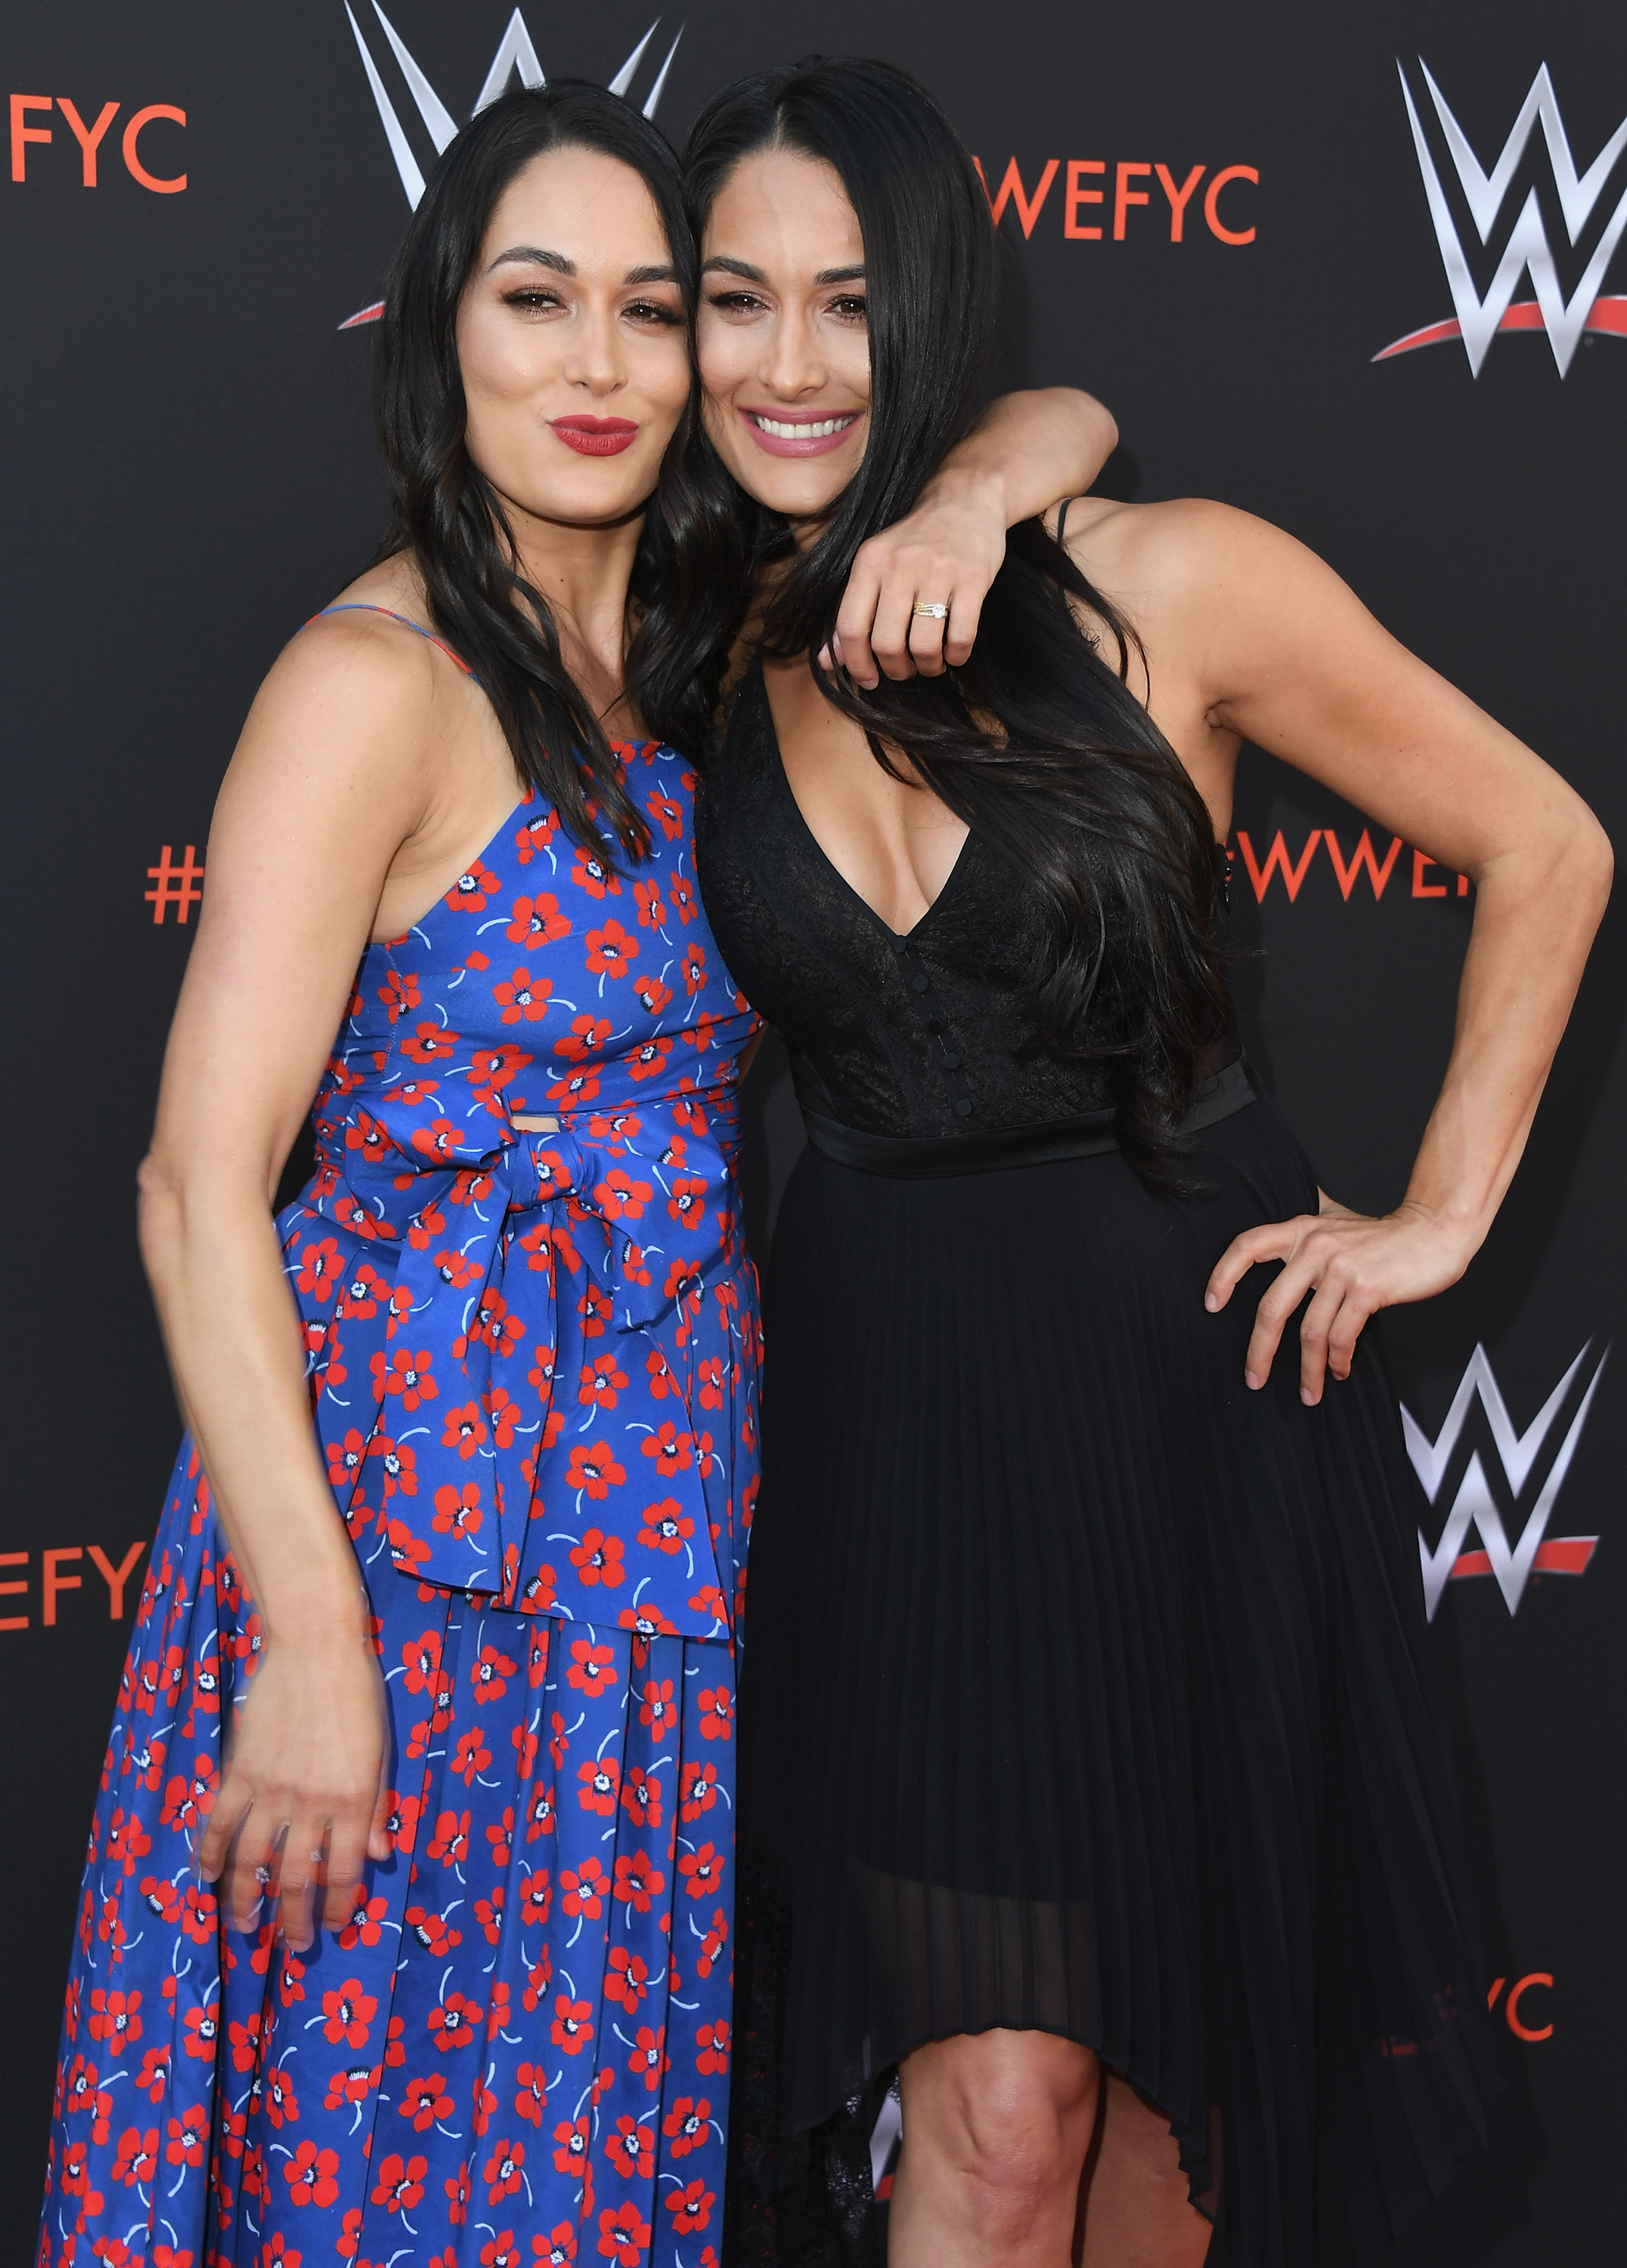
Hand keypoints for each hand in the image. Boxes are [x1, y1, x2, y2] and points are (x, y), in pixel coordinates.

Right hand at [198, 1623, 392, 1950]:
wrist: (315, 1647)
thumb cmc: (358, 1695)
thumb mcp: (382, 1751)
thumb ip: (380, 1806)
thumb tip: (381, 1856)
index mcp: (354, 1798)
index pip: (345, 1872)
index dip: (338, 1908)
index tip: (334, 1928)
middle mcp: (311, 1802)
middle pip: (295, 1878)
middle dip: (293, 1920)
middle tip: (293, 1946)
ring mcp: (271, 1788)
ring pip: (252, 1861)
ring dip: (246, 1900)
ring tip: (246, 1925)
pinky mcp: (239, 1770)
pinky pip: (219, 1823)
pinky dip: (210, 1854)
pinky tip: (208, 1876)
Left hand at [819, 470, 1007, 686]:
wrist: (966, 499)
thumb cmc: (916, 541)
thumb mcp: (876, 565)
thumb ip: (852, 611)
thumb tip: (828, 662)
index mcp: (869, 562)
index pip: (850, 627)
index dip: (855, 664)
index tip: (868, 680)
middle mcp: (900, 565)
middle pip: (887, 643)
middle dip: (896, 670)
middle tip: (905, 670)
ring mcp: (939, 571)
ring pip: (924, 646)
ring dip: (928, 667)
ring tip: (931, 663)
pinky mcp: (973, 578)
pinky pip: (961, 636)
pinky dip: (957, 656)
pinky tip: (954, 653)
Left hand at [1204, 1192, 1476, 1404]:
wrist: (1436, 1230)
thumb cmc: (1386, 1234)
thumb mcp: (1337, 1219)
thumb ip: (1309, 1225)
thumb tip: (1278, 1232)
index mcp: (1301, 1229)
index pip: (1247, 1245)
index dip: (1223, 1275)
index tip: (1211, 1305)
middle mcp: (1315, 1246)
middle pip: (1272, 1307)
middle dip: (1260, 1350)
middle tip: (1254, 1378)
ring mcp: (1341, 1268)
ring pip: (1310, 1331)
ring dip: (1307, 1370)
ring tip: (1307, 1392)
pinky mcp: (1367, 1288)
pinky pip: (1342, 1336)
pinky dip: (1337, 1361)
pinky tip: (1337, 1372)